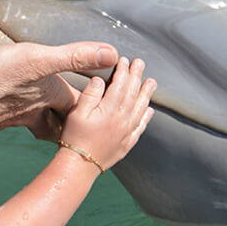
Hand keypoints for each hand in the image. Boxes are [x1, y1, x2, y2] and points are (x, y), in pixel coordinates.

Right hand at [0, 40, 118, 137]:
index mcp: (53, 95)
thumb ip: (73, 56)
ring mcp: (17, 113)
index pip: (86, 103)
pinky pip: (20, 111)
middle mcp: (38, 108)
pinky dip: (26, 105)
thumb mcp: (37, 59)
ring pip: (44, 114)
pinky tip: (18, 96)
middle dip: (78, 109)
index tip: (112, 91)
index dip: (100, 98)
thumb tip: (111, 53)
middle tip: (88, 100)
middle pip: (66, 113)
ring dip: (54, 109)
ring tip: (57, 98)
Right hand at [58, 57, 155, 172]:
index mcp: (109, 110)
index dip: (123, 71)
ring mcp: (127, 132)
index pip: (120, 85)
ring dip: (146, 93)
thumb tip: (101, 79)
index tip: (125, 60)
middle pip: (132, 93)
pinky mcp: (127, 143)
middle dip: (137, 76)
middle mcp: (122, 119)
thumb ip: (90, 94)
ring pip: (141, 108)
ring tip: (152, 82)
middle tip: (141, 63)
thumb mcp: (77, 112)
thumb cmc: (74, 137)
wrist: (80, 166)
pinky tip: (149, 110)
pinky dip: (146, 117)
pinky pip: (141, 126)